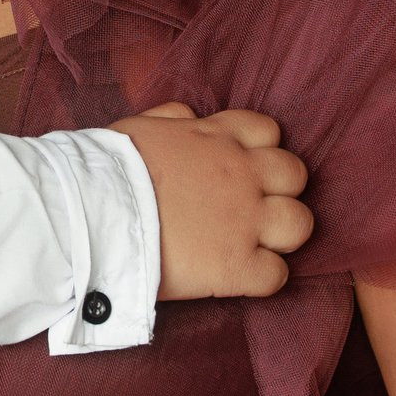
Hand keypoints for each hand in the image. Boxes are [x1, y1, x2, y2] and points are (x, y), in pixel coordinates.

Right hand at [108, 105, 311, 299]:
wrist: (95, 214)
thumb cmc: (108, 169)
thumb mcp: (141, 127)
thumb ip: (173, 119)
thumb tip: (188, 118)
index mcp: (218, 138)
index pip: (268, 132)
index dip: (258, 150)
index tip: (238, 167)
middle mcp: (242, 175)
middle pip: (295, 175)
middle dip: (279, 189)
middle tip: (249, 206)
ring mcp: (246, 221)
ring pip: (300, 224)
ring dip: (281, 234)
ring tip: (253, 243)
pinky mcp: (238, 267)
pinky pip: (277, 276)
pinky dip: (261, 277)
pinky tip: (237, 276)